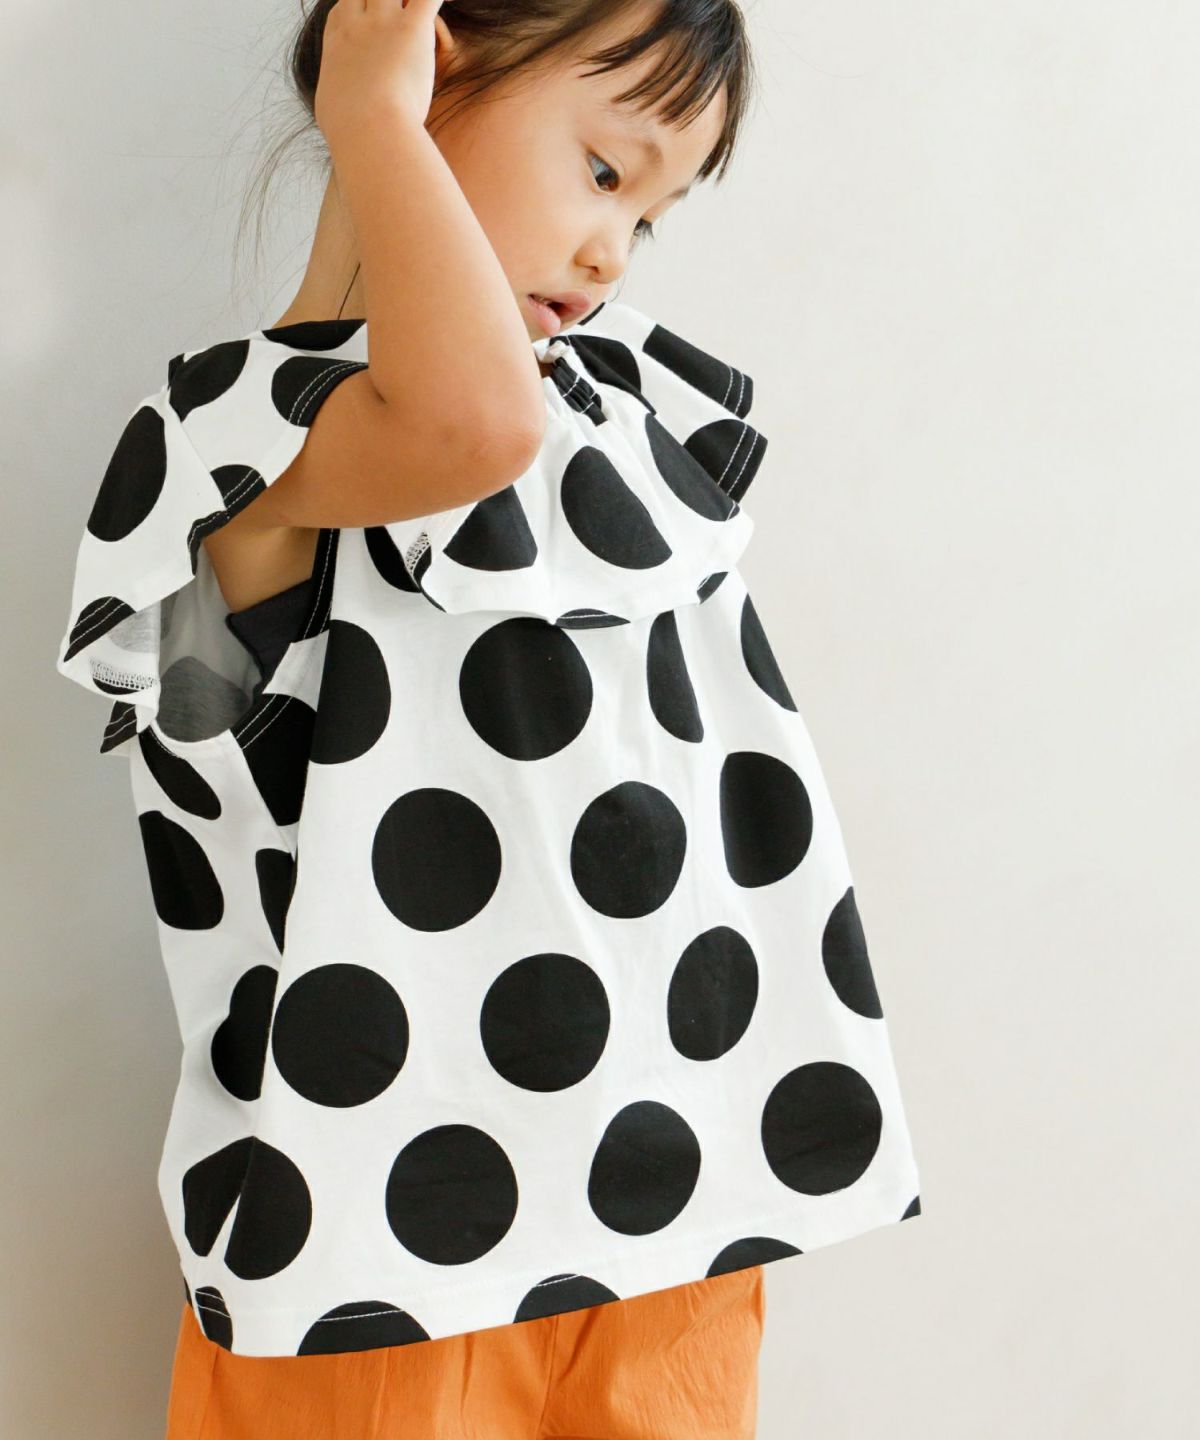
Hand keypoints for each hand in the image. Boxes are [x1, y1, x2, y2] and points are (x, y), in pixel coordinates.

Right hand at [315, 0, 452, 143]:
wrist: (367, 132)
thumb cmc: (350, 131)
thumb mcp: (332, 108)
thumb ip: (339, 97)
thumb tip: (339, 109)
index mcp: (338, 39)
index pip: (347, 4)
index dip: (363, 7)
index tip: (376, 22)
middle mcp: (357, 22)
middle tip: (406, 18)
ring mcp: (383, 21)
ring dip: (414, 1)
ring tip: (425, 17)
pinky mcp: (412, 28)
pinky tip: (452, 3)